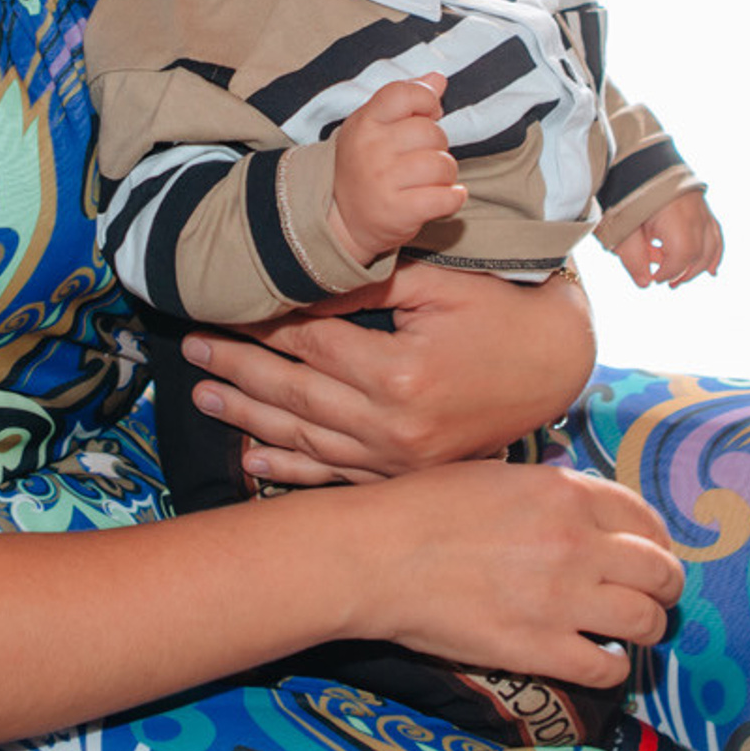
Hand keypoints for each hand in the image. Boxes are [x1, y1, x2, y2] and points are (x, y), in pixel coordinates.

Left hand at [184, 258, 596, 486]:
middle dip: (239, 368)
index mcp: (400, 375)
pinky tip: (252, 461)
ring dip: (250, 417)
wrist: (558, 367)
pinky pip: (336, 475)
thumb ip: (372, 282)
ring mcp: (399, 460)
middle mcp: (394, 427)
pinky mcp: (406, 475)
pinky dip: (290, 469)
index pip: (311, 345)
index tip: (223, 306)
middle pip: (296, 395)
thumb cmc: (503, 312)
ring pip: (307, 439)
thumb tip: (307, 274)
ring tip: (204, 394)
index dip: (264, 324)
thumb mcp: (441, 283)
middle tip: (191, 349)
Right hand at [326, 75, 461, 261]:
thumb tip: (438, 79)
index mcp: (365, 122)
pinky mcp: (398, 212)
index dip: (426, 100)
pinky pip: (446, 197)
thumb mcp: (375, 127)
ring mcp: (384, 181)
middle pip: (432, 132)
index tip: (428, 114)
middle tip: (423, 157)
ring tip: (430, 181)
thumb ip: (406, 99)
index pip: (405, 94)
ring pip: (442, 164)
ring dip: (446, 174)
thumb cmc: (365, 167)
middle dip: (437, 146)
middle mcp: (372, 149)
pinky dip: (453, 198)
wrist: (342, 221)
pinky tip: (445, 197)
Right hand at [342, 459, 681, 685]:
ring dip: (647, 626)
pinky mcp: (540, 648)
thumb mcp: (497, 474)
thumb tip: (579, 510)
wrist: (377, 555)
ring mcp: (562, 598)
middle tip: (655, 594)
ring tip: (634, 630)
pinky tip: (598, 658)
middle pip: (660, 570)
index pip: (644, 516)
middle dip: (666, 585)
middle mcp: (576, 542)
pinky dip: (612, 666)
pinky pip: (606, 666)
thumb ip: (550, 491)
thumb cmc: (423, 508)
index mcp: (565, 492)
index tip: (651, 551)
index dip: (656, 538)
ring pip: (645, 620)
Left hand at [613, 191, 724, 288]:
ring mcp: (700, 207)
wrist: (634, 156)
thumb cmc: (626, 191)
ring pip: (711, 244)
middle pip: (699, 253)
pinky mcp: (700, 203)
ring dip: (699, 265)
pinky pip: (715, 232)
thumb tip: (646, 283)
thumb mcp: (622, 226)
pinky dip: (714, 252)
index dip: (668, 272)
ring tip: (682, 279)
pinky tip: (712, 270)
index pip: (682, 256)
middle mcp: (695, 213)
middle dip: (683, 272)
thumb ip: (633, 257)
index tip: (654, 278)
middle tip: (666, 282)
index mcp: (677, 218)